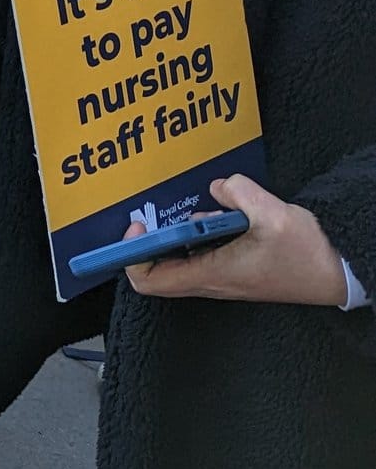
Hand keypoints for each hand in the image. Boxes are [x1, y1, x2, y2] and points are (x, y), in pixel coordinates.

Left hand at [124, 176, 349, 306]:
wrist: (335, 275)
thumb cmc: (306, 255)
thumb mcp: (274, 215)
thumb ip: (240, 193)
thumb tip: (218, 187)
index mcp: (212, 274)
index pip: (150, 280)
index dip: (132, 255)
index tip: (138, 227)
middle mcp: (210, 281)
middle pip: (157, 271)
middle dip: (149, 242)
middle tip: (153, 217)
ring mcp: (220, 278)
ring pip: (179, 261)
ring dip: (177, 236)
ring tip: (196, 212)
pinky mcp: (231, 271)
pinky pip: (199, 256)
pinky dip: (197, 236)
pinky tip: (217, 216)